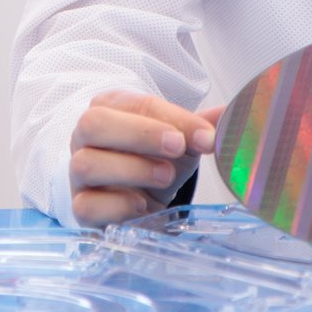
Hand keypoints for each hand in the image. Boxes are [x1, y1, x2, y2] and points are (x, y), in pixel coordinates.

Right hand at [69, 91, 222, 226]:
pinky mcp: (80, 208)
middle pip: (92, 124)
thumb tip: (234, 114)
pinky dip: (116, 206)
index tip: (204, 137)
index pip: (135, 104)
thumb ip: (202, 126)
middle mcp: (85, 137)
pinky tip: (141, 205)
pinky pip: (86, 206)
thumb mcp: (182, 138)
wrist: (141, 196)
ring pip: (85, 164)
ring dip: (132, 169)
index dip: (172, 118)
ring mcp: (77, 173)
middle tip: (177, 147)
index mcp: (110, 108)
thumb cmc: (157, 157)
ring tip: (166, 176)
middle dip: (139, 135)